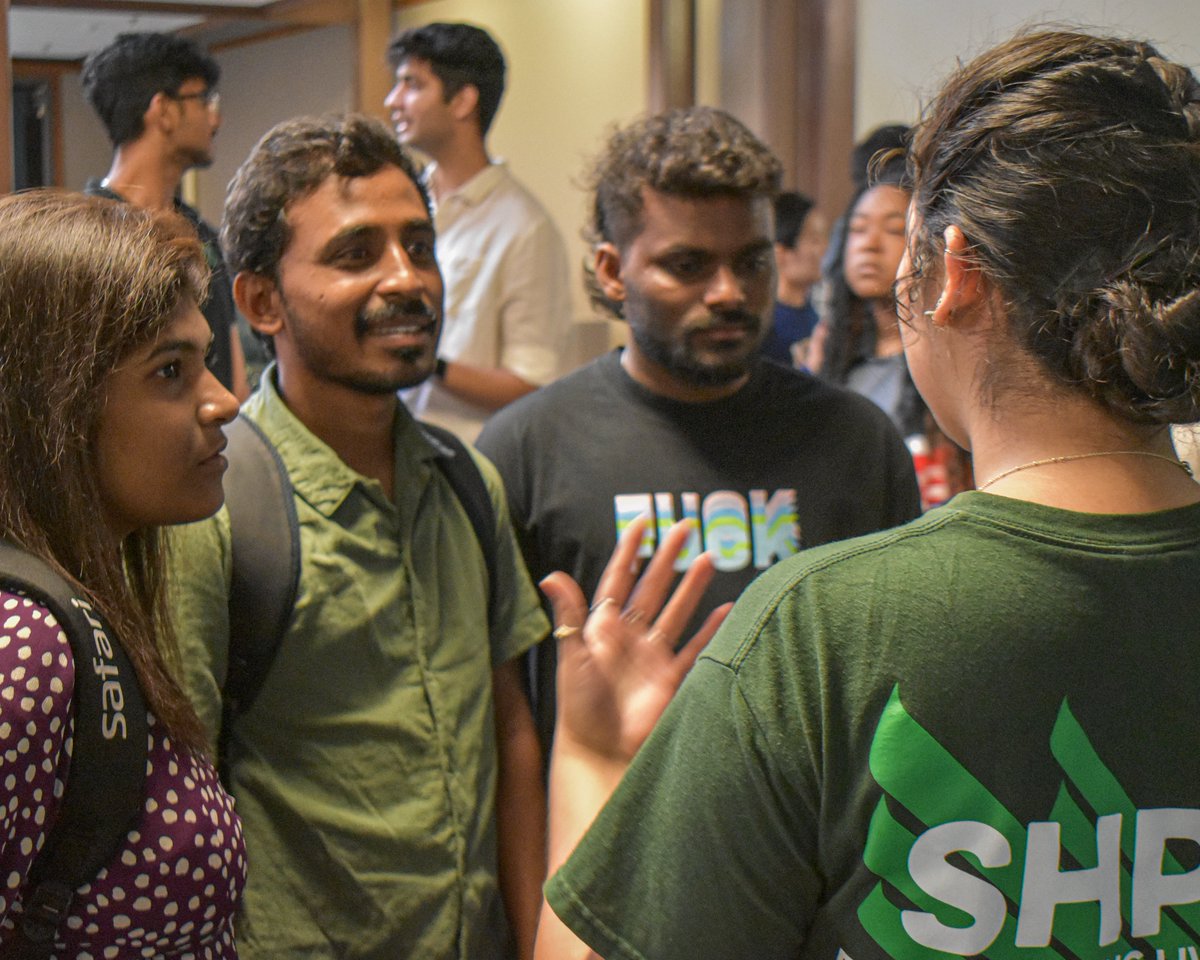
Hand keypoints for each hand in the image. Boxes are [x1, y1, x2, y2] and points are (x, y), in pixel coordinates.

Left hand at [540, 518, 729, 763]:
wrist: (600, 751)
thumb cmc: (579, 706)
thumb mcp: (573, 655)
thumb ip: (569, 614)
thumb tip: (550, 576)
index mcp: (603, 627)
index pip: (619, 578)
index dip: (630, 550)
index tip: (644, 522)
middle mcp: (630, 637)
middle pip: (653, 587)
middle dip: (669, 557)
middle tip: (687, 528)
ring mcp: (653, 657)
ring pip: (677, 611)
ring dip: (693, 586)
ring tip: (710, 558)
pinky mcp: (671, 679)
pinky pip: (695, 649)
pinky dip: (712, 631)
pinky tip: (727, 610)